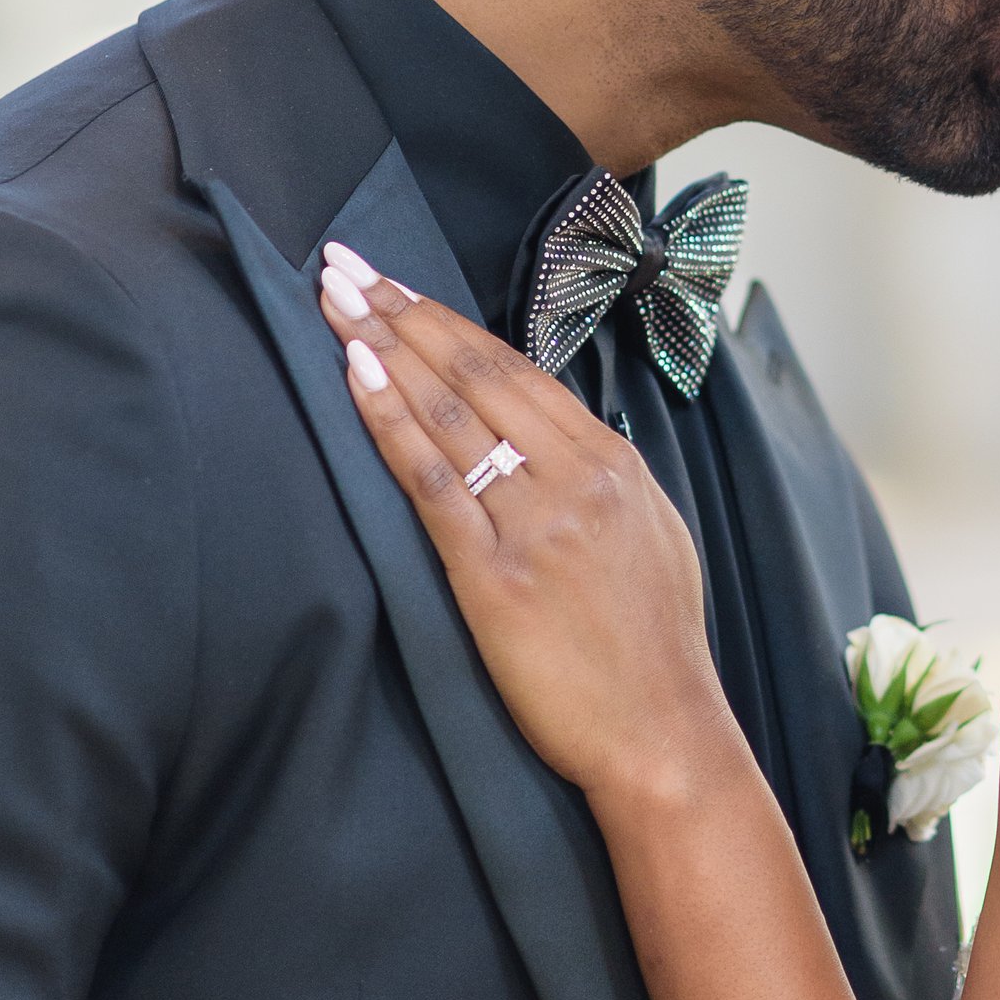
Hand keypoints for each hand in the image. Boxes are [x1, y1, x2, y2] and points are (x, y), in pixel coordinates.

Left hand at [317, 246, 730, 811]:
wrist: (664, 735)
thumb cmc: (656, 649)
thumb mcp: (653, 536)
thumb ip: (607, 480)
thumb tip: (568, 435)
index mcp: (613, 463)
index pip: (515, 370)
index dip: (448, 321)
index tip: (398, 283)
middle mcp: (576, 477)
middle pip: (474, 374)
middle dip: (403, 312)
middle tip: (346, 265)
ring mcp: (535, 522)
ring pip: (449, 414)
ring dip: (384, 348)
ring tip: (335, 302)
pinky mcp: (495, 575)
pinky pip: (432, 482)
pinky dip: (391, 424)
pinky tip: (356, 380)